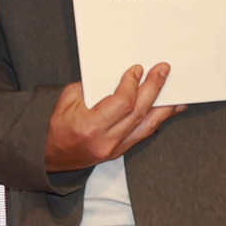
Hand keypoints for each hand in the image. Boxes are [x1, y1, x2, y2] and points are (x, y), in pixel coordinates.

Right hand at [45, 66, 180, 173]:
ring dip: (165, 106)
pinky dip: (159, 119)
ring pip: (148, 125)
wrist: (49, 156)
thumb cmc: (55, 128)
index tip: (137, 70)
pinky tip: (169, 109)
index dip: (132, 84)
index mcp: (90, 126)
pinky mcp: (120, 151)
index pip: (122, 102)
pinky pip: (145, 133)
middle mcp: (106, 140)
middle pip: (139, 111)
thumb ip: (91, 87)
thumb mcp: (66, 101)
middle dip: (154, 88)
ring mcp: (115, 148)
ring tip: (177, 91)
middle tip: (162, 71)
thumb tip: (115, 77)